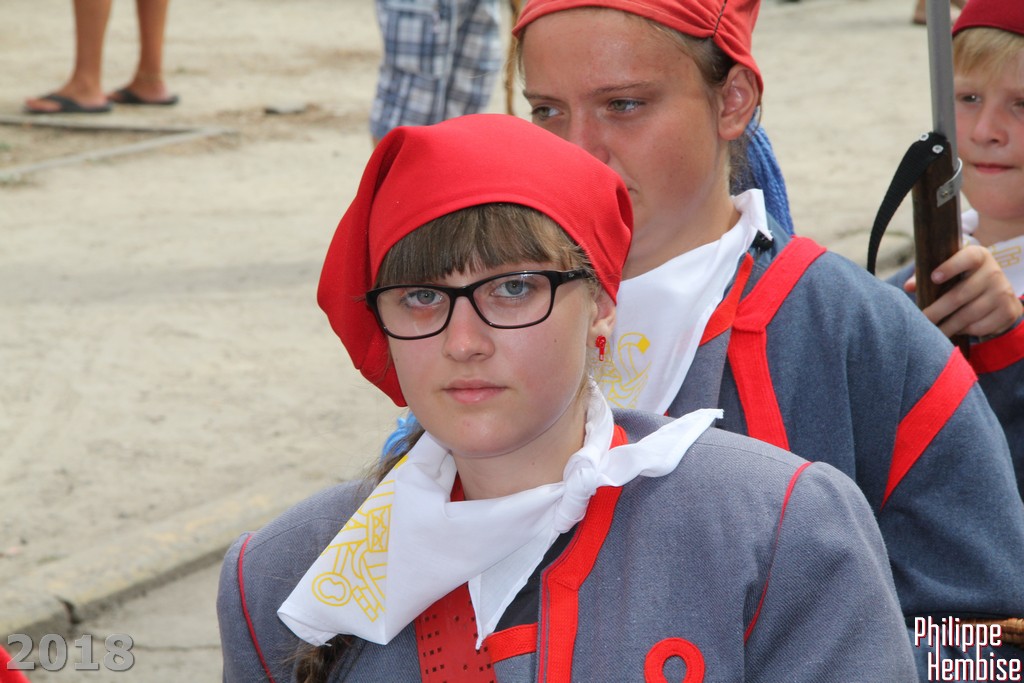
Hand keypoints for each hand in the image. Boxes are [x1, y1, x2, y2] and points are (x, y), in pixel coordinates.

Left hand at [903, 245, 1022, 337]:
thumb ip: (927, 275)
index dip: (951, 267)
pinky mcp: (1007, 312)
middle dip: (937, 310)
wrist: (998, 295)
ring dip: (947, 326)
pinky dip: (963, 331)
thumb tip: (908, 286)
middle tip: (922, 320)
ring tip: (933, 331)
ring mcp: (1002, 292)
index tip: (933, 278)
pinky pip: (979, 326)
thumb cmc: (963, 280)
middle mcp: (993, 272)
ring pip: (968, 315)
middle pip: (960, 295)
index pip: (967, 258)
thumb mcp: (950, 271)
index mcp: (979, 256)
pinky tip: (954, 330)